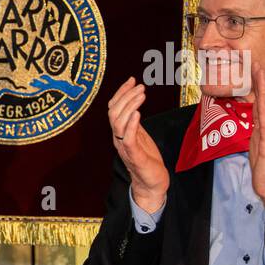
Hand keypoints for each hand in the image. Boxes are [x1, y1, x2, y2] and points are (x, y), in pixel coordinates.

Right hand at [108, 77, 168, 212]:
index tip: (132, 80)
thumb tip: (135, 102)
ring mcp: (124, 148)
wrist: (151, 184)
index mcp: (119, 132)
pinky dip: (131, 125)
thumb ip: (135, 121)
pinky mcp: (134, 157)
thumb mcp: (140, 135)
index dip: (121, 92)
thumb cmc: (147, 159)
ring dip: (129, 106)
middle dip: (125, 96)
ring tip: (141, 95)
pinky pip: (127, 139)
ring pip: (118, 123)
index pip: (113, 108)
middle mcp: (118, 139)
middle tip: (140, 86)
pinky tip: (138, 113)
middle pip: (113, 113)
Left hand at [249, 66, 264, 214]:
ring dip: (263, 90)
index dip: (260, 85)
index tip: (255, 69)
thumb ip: (258, 127)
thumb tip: (255, 115)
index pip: (264, 101)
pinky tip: (262, 102)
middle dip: (261, 81)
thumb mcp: (258, 142)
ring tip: (259, 74)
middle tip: (256, 63)